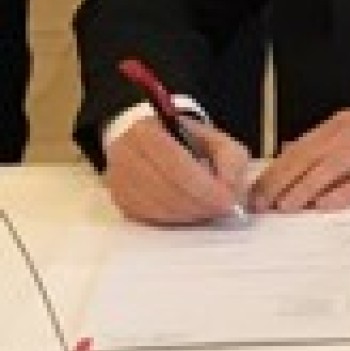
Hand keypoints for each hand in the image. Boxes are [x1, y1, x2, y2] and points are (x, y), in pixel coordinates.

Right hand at [104, 116, 249, 225]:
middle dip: (200, 204)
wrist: (151, 142)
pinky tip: (189, 213)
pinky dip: (174, 219)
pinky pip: (148, 217)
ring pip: (156, 207)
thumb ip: (230, 158)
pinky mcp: (118, 198)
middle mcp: (124, 153)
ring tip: (209, 210)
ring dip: (188, 214)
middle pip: (165, 189)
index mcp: (147, 131)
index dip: (203, 187)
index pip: (175, 164)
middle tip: (222, 210)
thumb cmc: (187, 141)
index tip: (227, 201)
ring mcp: (117, 178)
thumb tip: (230, 187)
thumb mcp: (215, 139)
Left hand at [250, 92, 349, 212]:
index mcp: (341, 125)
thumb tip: (292, 156)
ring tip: (286, 207)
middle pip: (308, 158)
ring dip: (305, 187)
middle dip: (281, 182)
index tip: (255, 192)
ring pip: (332, 167)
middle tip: (262, 205)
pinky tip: (329, 204)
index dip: (274, 171)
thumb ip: (327, 143)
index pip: (297, 149)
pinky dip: (346, 191)